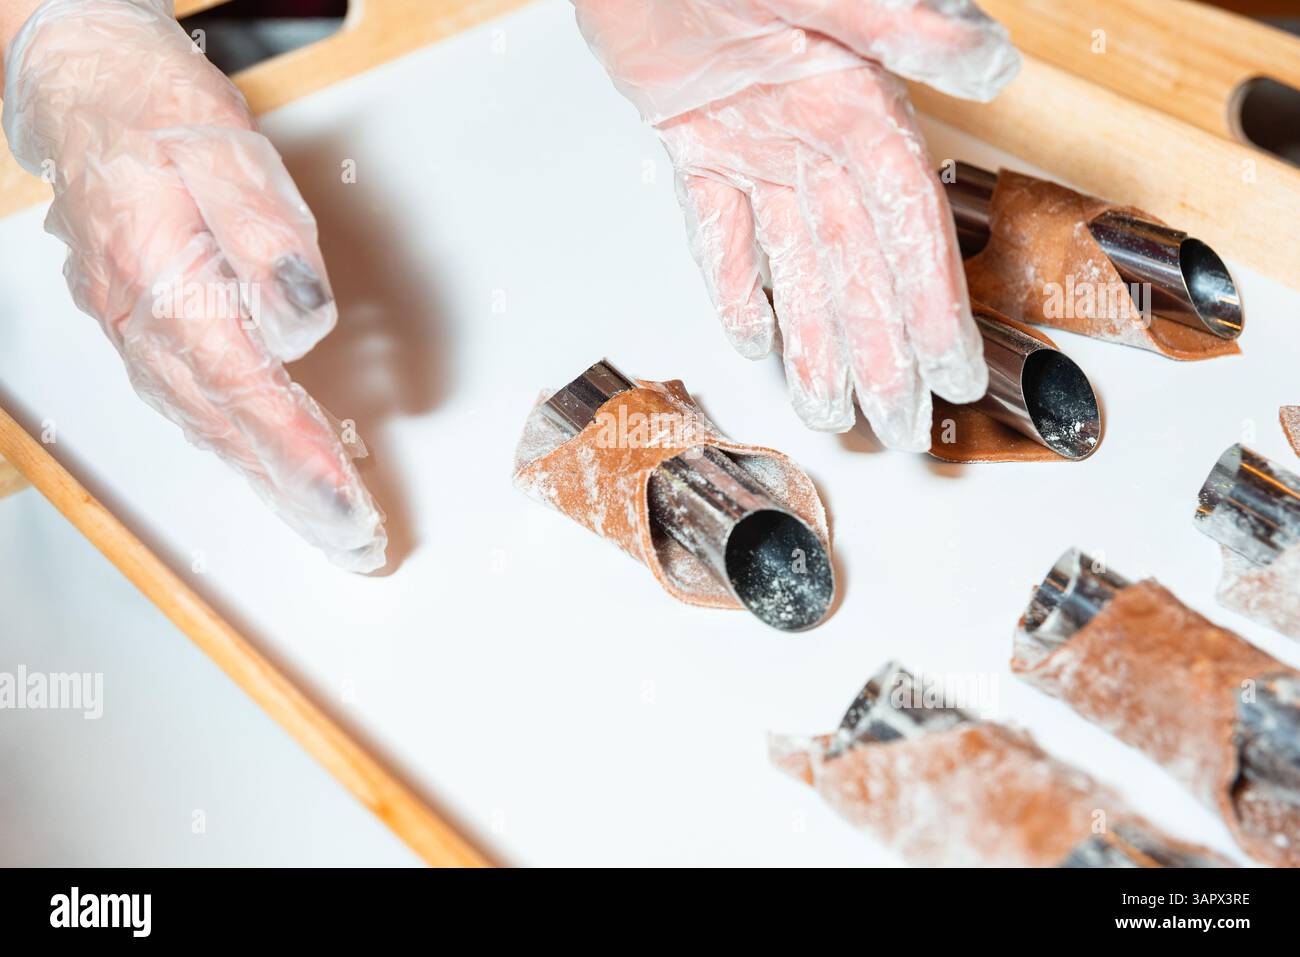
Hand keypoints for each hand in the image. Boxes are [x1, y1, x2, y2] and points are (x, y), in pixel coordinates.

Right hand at [2, 0, 385, 570]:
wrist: (85, 84)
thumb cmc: (157, 112)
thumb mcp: (225, 152)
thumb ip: (268, 236)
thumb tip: (306, 316)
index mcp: (163, 279)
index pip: (244, 387)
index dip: (297, 449)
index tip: (343, 499)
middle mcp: (140, 321)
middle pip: (226, 426)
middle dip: (293, 489)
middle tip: (351, 538)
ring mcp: (133, 330)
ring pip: (206, 424)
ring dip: (267, 479)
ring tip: (324, 521)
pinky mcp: (141, 329)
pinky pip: (192, 404)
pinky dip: (236, 444)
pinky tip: (267, 466)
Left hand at [574, 0, 1019, 448]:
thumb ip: (904, 24)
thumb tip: (990, 64)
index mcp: (858, 108)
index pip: (908, 231)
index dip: (933, 308)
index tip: (953, 375)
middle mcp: (814, 140)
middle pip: (857, 272)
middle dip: (881, 354)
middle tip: (899, 429)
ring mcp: (755, 149)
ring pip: (795, 269)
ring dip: (815, 343)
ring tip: (831, 413)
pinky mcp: (697, 146)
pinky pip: (721, 234)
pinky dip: (736, 286)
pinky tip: (754, 341)